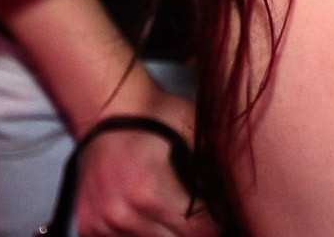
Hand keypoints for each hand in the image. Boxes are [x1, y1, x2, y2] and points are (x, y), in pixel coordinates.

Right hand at [74, 94, 215, 236]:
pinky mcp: (89, 227)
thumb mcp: (195, 129)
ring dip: (167, 234)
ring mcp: (102, 223)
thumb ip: (217, 165)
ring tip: (175, 212)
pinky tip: (150, 215)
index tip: (222, 214)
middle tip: (200, 215)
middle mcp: (122, 213)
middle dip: (194, 230)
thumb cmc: (157, 116)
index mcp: (150, 191)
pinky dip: (140, 234)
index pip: (200, 232)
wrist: (107, 108)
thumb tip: (243, 195)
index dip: (218, 224)